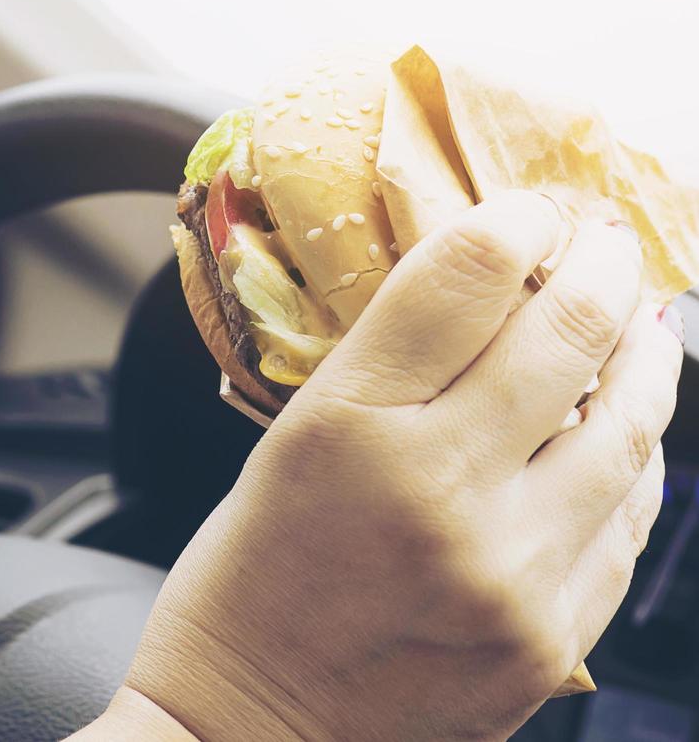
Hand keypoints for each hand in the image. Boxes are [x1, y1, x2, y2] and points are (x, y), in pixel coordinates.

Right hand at [118, 192, 681, 739]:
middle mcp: (435, 489)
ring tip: (648, 323)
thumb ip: (391, 368)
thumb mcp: (287, 444)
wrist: (247, 728)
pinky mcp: (551, 638)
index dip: (517, 218)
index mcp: (344, 425)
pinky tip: (624, 431)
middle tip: (612, 241)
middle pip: (569, 330)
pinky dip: (632, 461)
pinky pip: (627, 521)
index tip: (532, 208)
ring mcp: (508, 571)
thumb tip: (500, 290)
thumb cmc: (248, 575)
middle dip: (604, 264)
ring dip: (649, 355)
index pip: (467, 275)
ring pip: (630, 425)